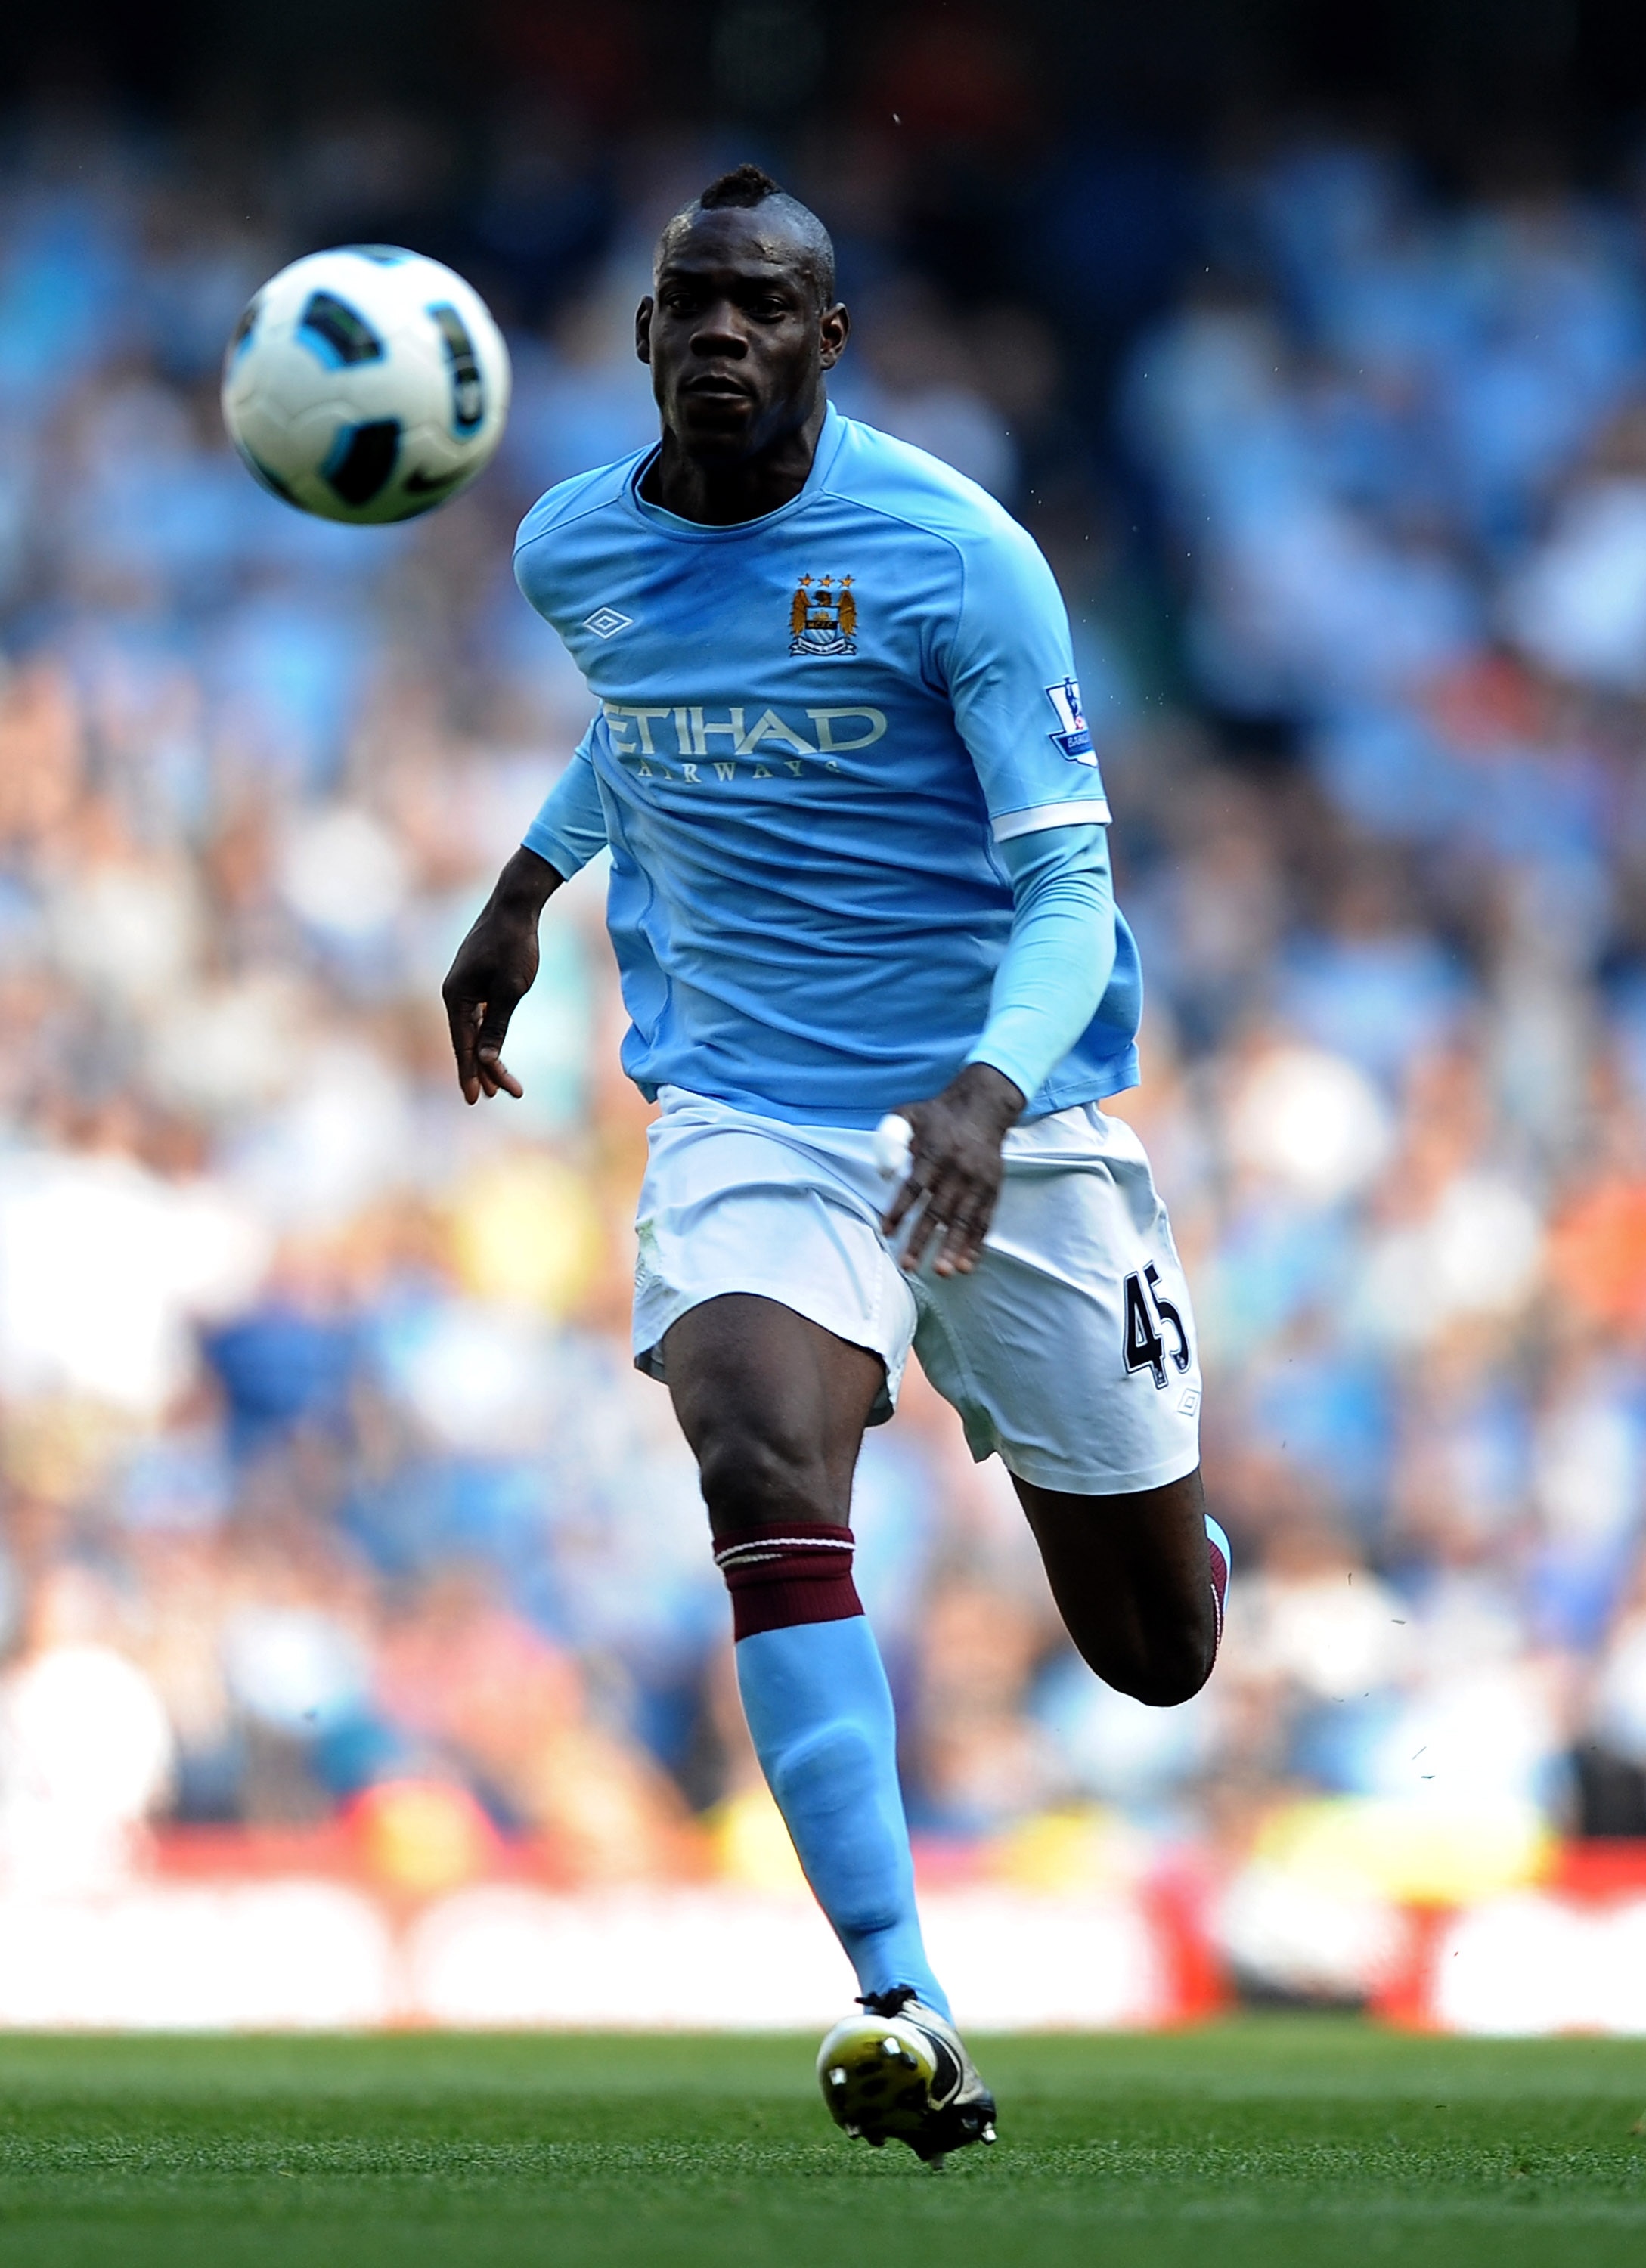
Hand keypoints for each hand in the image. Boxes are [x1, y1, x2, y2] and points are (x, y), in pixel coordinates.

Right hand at [441, 847, 560, 1103]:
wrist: (515, 905)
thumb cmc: (515, 946)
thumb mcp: (511, 990)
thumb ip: (498, 1026)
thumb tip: (487, 1059)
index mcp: (456, 996)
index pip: (463, 1044)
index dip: (471, 1072)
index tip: (476, 1099)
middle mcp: (454, 992)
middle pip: (467, 1040)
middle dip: (482, 1069)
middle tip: (493, 1096)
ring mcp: (464, 986)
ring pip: (473, 1029)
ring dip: (486, 1055)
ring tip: (497, 1085)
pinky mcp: (475, 980)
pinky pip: (479, 1015)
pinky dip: (488, 1034)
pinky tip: (492, 1050)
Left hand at [881, 1062, 1025, 1276]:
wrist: (983, 1105)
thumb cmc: (938, 1115)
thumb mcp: (909, 1115)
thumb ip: (890, 1138)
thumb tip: (884, 1173)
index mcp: (933, 1151)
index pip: (913, 1186)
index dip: (899, 1210)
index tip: (886, 1232)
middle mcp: (957, 1169)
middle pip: (937, 1210)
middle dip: (922, 1240)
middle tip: (908, 1265)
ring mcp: (978, 1181)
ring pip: (964, 1220)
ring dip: (953, 1248)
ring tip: (941, 1271)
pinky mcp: (993, 1188)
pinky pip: (985, 1220)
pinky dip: (977, 1243)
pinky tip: (966, 1264)